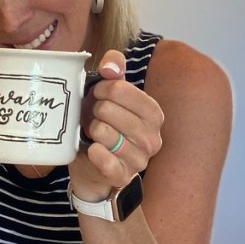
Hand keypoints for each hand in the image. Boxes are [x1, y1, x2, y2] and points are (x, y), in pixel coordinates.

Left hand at [68, 50, 164, 200]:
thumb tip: (110, 66)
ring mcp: (139, 159)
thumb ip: (114, 69)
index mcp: (153, 113)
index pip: (119, 89)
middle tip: (94, 117)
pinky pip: (106, 162)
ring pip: (103, 133)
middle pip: (107, 109)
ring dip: (91, 130)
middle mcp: (152, 137)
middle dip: (94, 111)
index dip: (100, 89)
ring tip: (94, 133)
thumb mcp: (110, 93)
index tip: (96, 95)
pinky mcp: (122, 177)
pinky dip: (95, 153)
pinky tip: (92, 149)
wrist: (94, 163)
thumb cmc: (105, 123)